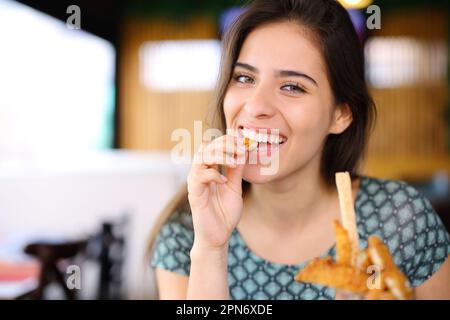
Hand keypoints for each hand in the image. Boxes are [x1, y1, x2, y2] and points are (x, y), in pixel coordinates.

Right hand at [187, 134, 246, 249]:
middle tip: (241, 148)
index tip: (244, 142)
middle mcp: (200, 173)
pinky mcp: (194, 194)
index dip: (227, 140)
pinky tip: (225, 181)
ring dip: (219, 155)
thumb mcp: (235, 187)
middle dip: (224, 144)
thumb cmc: (225, 213)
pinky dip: (214, 174)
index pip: (213, 146)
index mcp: (209, 170)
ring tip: (235, 161)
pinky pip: (199, 176)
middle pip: (206, 147)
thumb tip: (243, 152)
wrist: (218, 236)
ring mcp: (195, 182)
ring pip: (201, 157)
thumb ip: (236, 171)